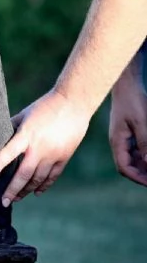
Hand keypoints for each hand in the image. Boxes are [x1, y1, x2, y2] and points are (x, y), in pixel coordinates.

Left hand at [0, 89, 89, 205]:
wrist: (73, 104)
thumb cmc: (45, 106)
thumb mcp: (26, 114)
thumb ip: (13, 127)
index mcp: (27, 134)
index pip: (10, 151)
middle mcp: (40, 147)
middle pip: (24, 174)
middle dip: (13, 189)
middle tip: (4, 201)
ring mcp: (53, 154)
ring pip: (38, 179)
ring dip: (27, 190)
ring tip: (17, 198)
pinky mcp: (63, 157)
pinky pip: (52, 176)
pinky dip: (43, 186)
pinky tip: (36, 192)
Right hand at [109, 59, 146, 185]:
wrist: (127, 84)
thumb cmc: (133, 101)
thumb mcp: (141, 123)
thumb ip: (145, 144)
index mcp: (117, 141)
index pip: (124, 168)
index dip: (138, 178)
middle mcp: (118, 142)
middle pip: (129, 165)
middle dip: (143, 174)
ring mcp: (123, 136)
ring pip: (133, 158)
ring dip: (144, 164)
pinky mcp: (128, 131)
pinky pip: (136, 149)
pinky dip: (144, 154)